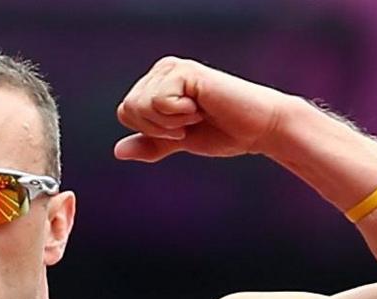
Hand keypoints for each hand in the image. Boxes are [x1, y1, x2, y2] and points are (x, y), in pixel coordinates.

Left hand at [113, 56, 302, 162]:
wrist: (258, 129)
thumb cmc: (223, 132)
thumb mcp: (179, 142)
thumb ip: (151, 144)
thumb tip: (118, 152)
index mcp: (157, 83)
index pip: (126, 112)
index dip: (151, 131)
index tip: (182, 129)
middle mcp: (163, 70)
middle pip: (128, 109)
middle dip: (158, 128)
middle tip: (190, 122)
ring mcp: (173, 68)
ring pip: (140, 105)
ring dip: (170, 122)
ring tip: (197, 114)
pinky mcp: (186, 72)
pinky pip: (159, 103)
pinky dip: (179, 115)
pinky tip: (202, 107)